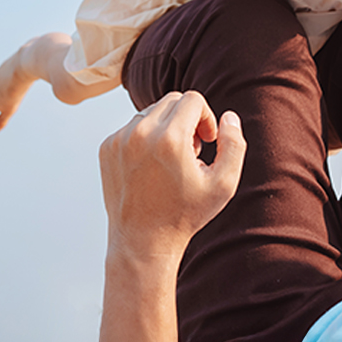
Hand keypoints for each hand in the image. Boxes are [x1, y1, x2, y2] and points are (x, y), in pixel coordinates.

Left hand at [99, 92, 246, 260]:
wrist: (142, 242)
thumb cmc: (184, 215)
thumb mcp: (223, 185)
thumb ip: (234, 145)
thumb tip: (229, 117)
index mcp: (170, 139)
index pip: (193, 99)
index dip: (206, 117)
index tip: (206, 141)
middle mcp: (141, 133)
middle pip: (172, 100)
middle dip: (187, 119)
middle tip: (191, 151)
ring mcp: (120, 139)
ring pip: (152, 112)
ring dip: (166, 127)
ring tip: (171, 160)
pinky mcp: (107, 147)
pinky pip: (133, 126)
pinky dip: (145, 137)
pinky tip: (151, 166)